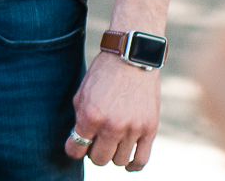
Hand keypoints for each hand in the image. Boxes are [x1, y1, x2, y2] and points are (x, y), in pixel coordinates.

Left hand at [68, 51, 160, 168]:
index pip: (76, 150)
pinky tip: (126, 161)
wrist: (131, 59)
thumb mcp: (82, 95)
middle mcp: (112, 126)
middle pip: (98, 159)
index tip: (75, 146)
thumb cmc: (103, 75)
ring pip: (118, 161)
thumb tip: (79, 142)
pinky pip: (141, 160)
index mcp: (90, 116)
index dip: (73, 149)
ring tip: (111, 144)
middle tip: (95, 142)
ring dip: (112, 155)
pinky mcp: (150, 129)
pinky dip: (132, 165)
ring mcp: (133, 129)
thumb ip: (79, 120)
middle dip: (93, 153)